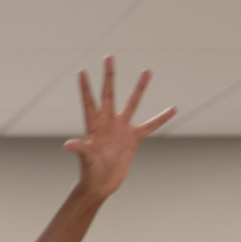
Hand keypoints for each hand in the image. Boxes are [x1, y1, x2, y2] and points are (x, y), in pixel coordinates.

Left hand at [65, 58, 175, 200]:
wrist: (101, 185)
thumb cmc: (89, 172)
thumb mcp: (85, 159)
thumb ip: (80, 149)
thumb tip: (67, 144)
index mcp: (94, 125)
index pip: (89, 102)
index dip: (85, 88)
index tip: (81, 71)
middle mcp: (108, 122)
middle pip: (109, 94)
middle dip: (109, 76)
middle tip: (109, 56)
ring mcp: (121, 128)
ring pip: (132, 104)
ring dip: (139, 88)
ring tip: (147, 71)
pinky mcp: (133, 138)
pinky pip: (150, 126)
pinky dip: (160, 119)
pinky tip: (173, 109)